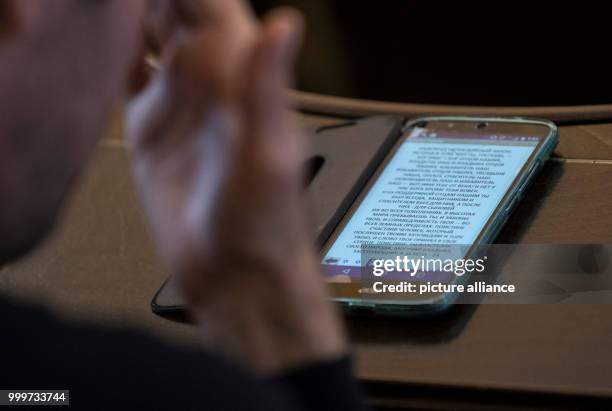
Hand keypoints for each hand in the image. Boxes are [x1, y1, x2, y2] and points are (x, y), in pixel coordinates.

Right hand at [126, 0, 345, 373]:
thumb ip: (268, 88)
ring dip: (130, 14)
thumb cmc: (264, 224)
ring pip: (150, 34)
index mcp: (239, 74)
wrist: (237, 275)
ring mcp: (179, 102)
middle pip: (176, 8)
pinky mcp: (152, 129)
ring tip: (101, 9)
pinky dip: (114, 53)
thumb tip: (284, 24)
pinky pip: (130, 76)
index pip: (209, 0)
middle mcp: (209, 80)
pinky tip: (101, 42)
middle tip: (112, 1)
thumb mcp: (268, 154)